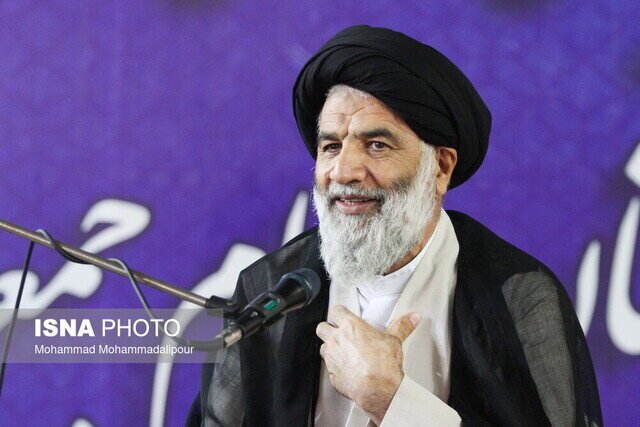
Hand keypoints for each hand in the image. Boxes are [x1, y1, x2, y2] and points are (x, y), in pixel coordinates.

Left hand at [316, 305, 421, 424]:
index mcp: (350, 326)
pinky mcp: (331, 373)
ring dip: (329, 347)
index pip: (336, 311)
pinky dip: (334, 365)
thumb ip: (402, 326)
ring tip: (342, 351)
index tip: (344, 317)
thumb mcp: (395, 340)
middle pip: (322, 327)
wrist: (377, 389)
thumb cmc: (383, 365)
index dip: (340, 313)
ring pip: (322, 346)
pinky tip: (345, 368)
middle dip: (328, 329)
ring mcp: (332, 356)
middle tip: (338, 333)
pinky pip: (328, 366)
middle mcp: (337, 339)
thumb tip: (412, 317)